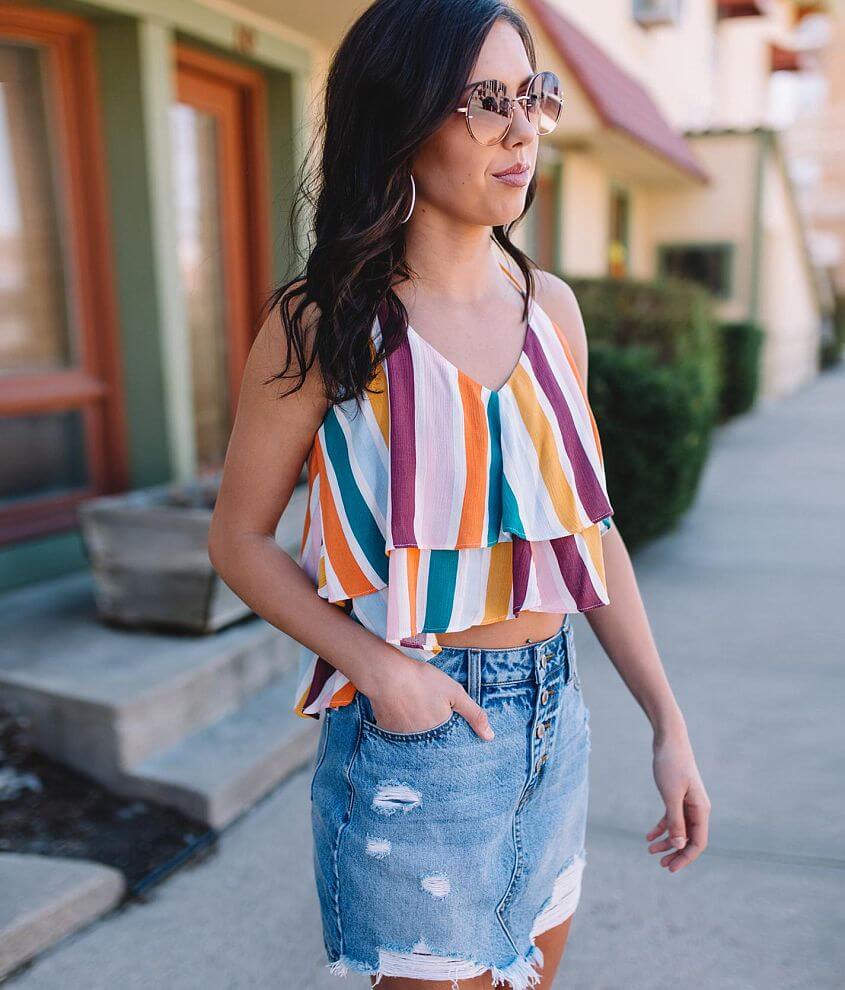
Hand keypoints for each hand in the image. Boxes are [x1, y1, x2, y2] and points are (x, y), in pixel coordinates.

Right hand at [366, 659, 494, 740]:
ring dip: (419, 731)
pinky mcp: (387, 731)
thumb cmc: (422, 681)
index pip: (452, 746)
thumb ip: (474, 715)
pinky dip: (403, 725)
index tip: (453, 730)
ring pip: (416, 740)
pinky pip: (400, 734)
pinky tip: (403, 710)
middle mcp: (422, 742)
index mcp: (440, 735)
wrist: (386, 674)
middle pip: (434, 744)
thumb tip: (490, 737)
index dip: (454, 738)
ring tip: (417, 711)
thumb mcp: (455, 693)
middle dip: (436, 735)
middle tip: (432, 715)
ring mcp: (403, 739)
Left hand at [646, 731, 710, 872]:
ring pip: (680, 829)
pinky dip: (662, 827)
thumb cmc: (671, 765)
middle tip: (662, 865)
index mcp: (700, 810)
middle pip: (690, 838)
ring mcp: (688, 802)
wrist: (669, 740)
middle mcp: (697, 808)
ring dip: (667, 842)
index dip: (686, 857)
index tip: (671, 868)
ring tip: (651, 851)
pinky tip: (648, 836)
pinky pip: (672, 817)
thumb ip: (675, 820)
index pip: (698, 842)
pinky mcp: (677, 795)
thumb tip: (680, 845)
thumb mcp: (671, 795)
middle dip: (677, 853)